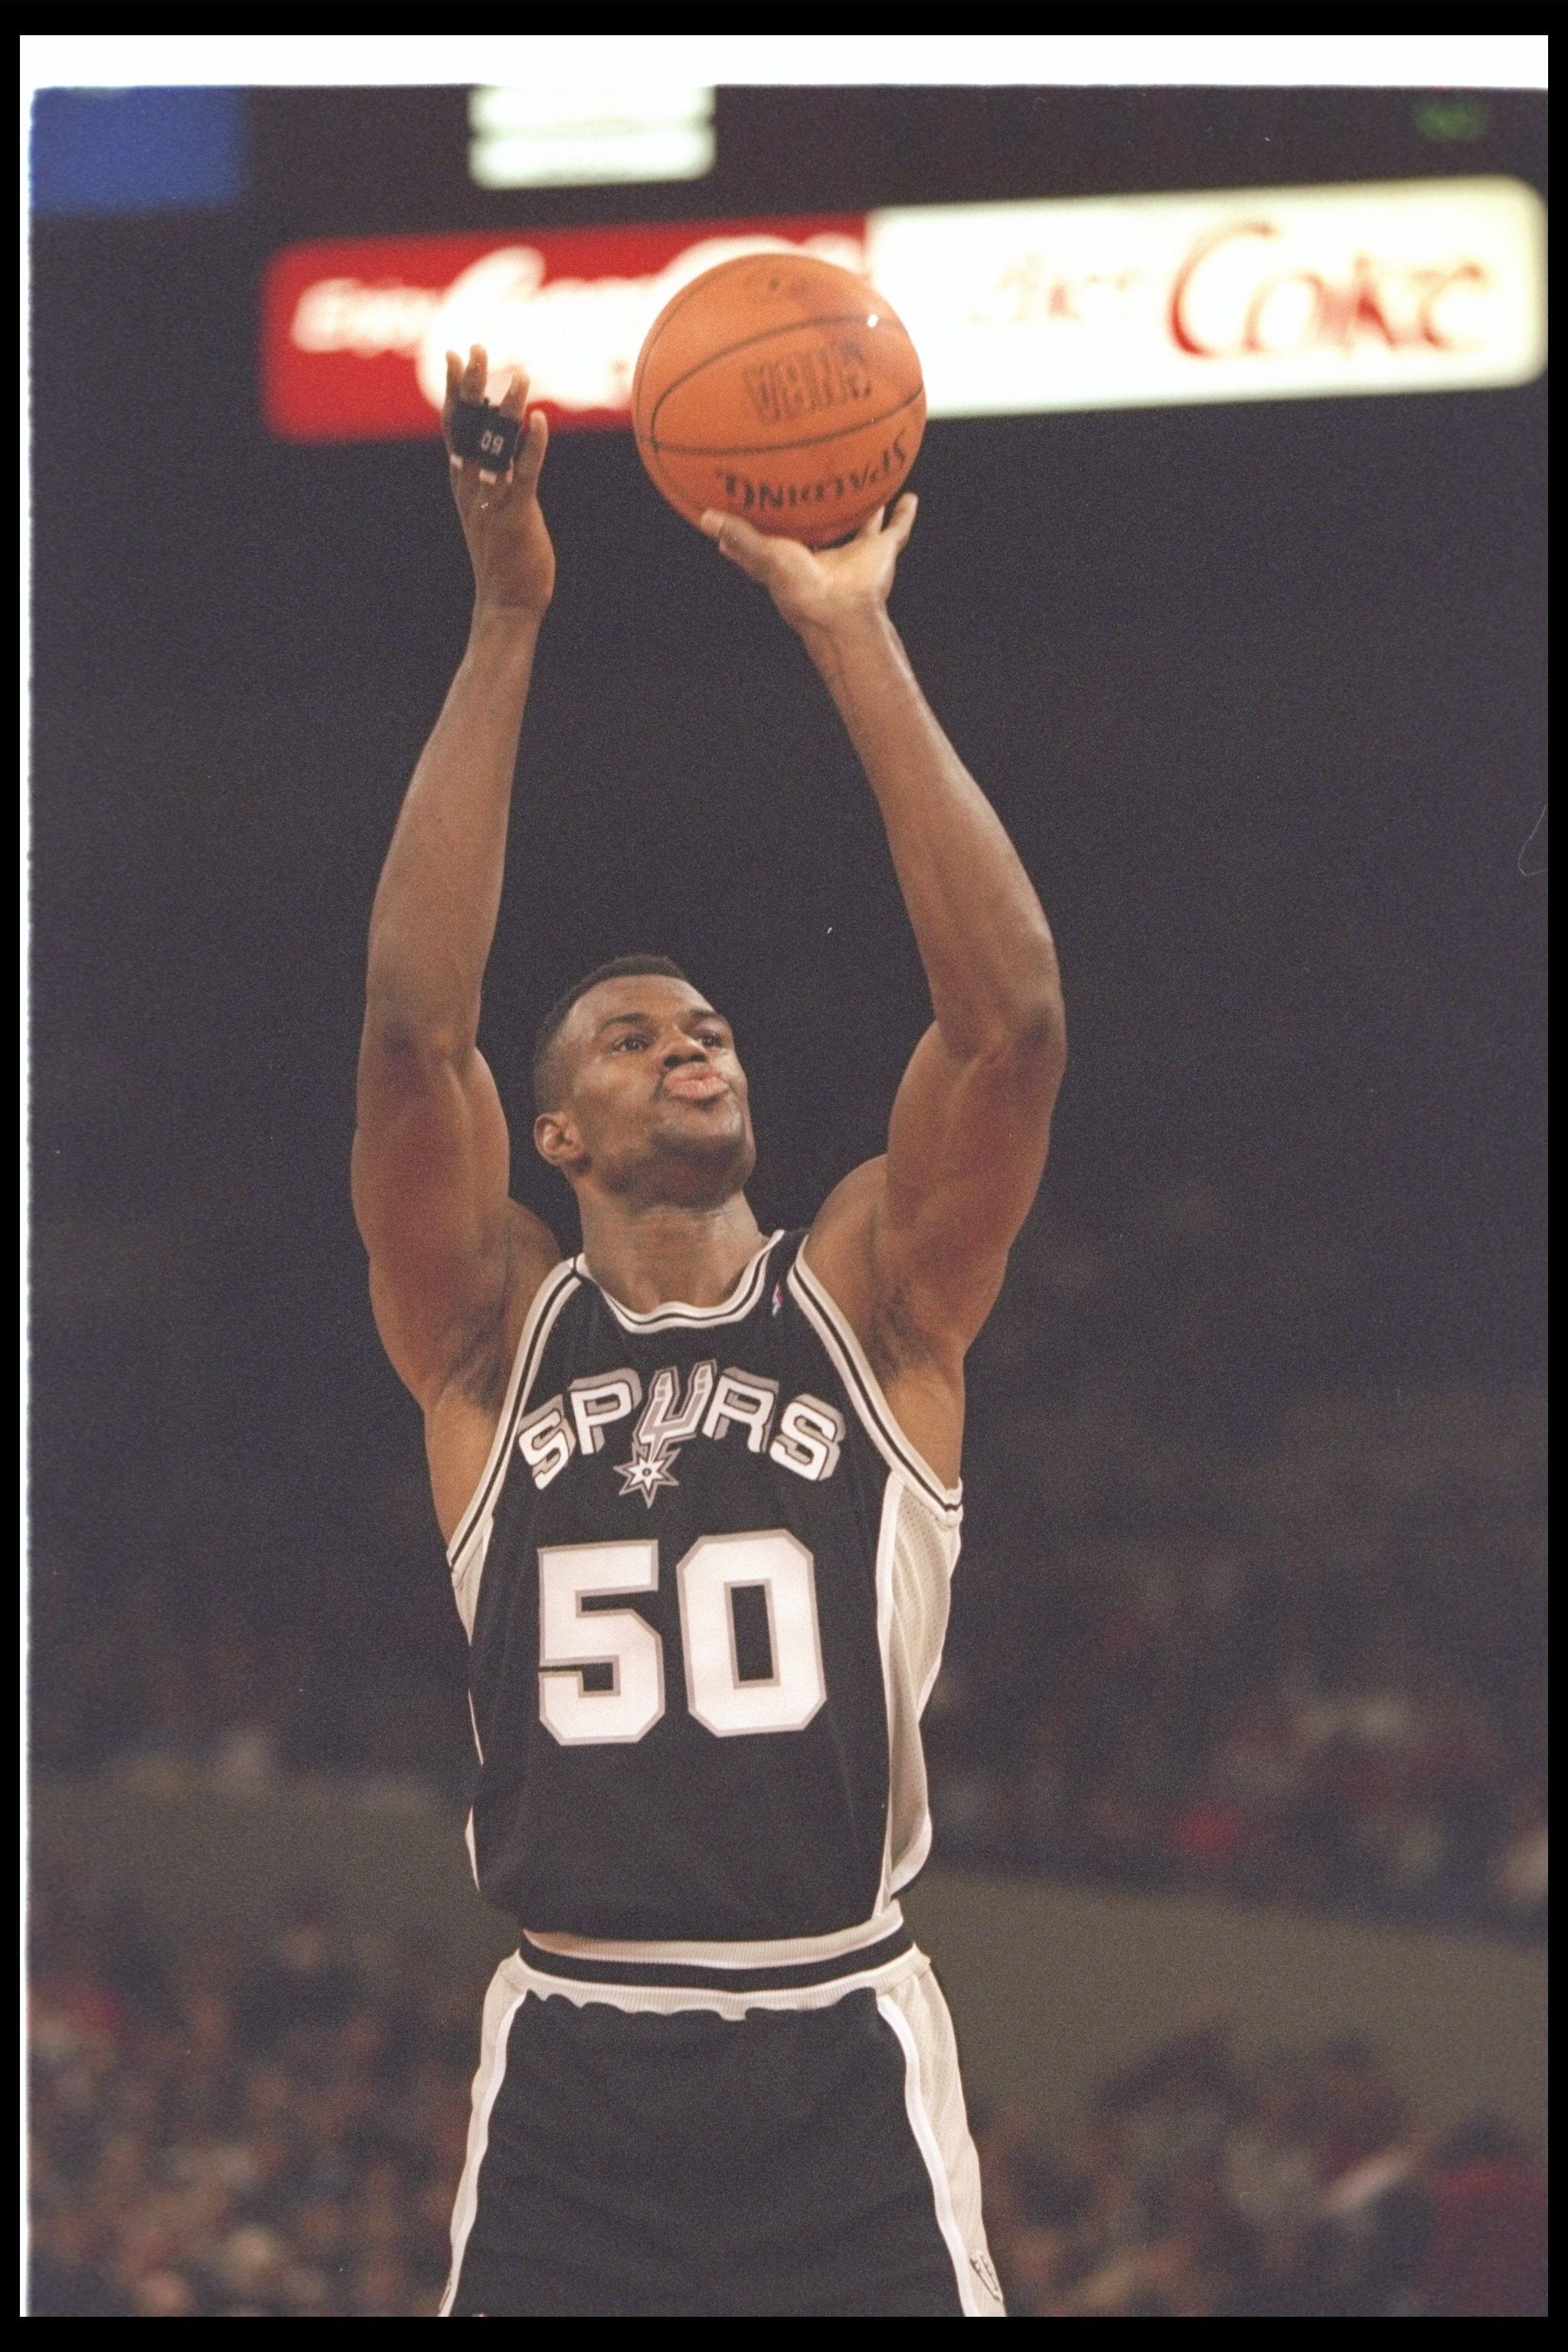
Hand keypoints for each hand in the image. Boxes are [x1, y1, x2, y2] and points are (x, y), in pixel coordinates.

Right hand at [444, 345, 554, 619]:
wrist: (506, 605)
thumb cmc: (505, 560)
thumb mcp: (490, 512)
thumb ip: (492, 480)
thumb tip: (501, 450)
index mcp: (463, 483)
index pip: (454, 427)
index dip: (453, 390)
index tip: (454, 355)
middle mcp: (472, 487)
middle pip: (467, 427)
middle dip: (470, 385)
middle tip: (476, 347)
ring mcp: (492, 502)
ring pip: (496, 446)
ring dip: (507, 408)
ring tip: (520, 374)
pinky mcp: (516, 516)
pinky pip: (524, 475)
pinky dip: (531, 446)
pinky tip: (539, 420)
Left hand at [700, 497, 916, 641]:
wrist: (841, 610)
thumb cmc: (799, 588)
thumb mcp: (763, 555)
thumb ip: (738, 534)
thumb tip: (704, 517)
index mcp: (797, 558)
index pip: (781, 539)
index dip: (771, 526)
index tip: (756, 507)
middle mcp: (827, 555)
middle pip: (824, 529)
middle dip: (820, 512)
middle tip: (815, 483)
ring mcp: (856, 553)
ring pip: (863, 525)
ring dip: (867, 509)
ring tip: (869, 483)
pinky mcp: (881, 553)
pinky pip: (897, 530)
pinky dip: (904, 515)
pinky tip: (908, 495)